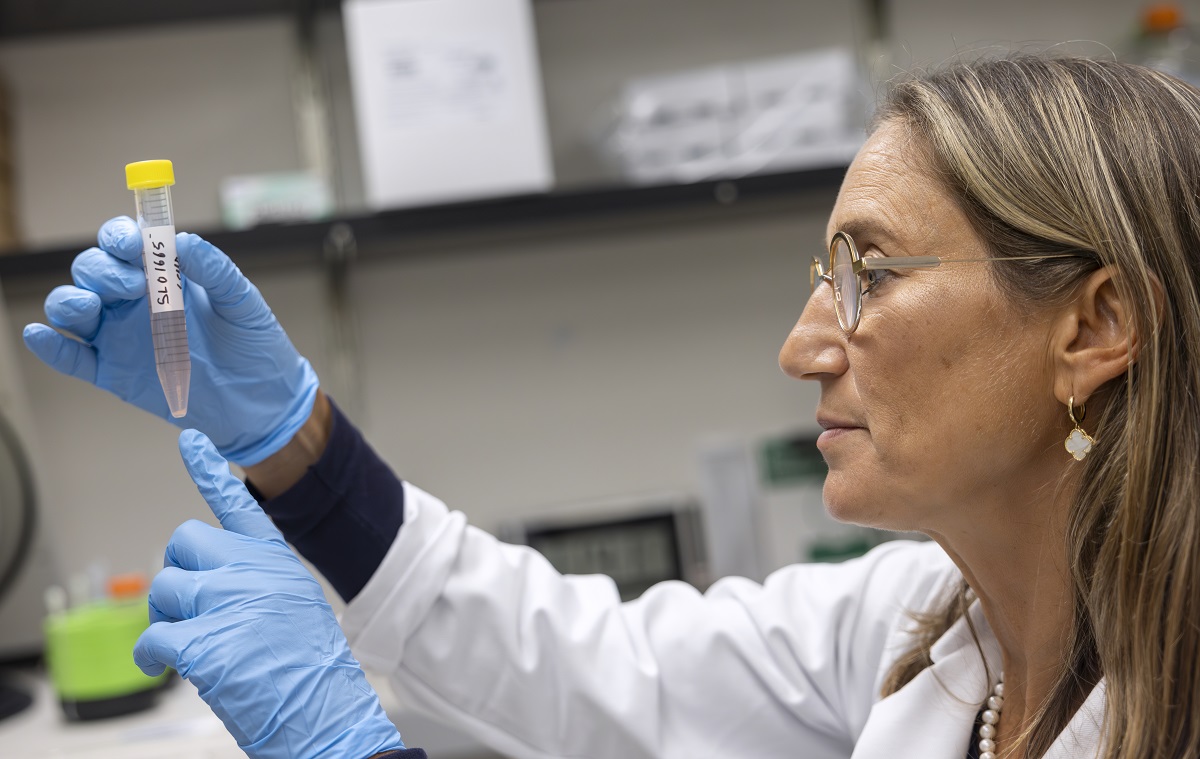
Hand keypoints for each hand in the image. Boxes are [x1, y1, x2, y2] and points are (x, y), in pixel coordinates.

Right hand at [23, 217, 317, 465]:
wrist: (263, 402)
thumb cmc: (255, 346)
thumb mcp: (243, 303)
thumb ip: (216, 270)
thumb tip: (184, 240)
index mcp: (165, 276)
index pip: (125, 244)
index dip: (119, 237)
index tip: (132, 244)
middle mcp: (136, 302)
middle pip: (93, 271)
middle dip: (101, 270)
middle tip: (133, 285)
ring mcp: (122, 337)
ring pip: (74, 310)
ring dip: (71, 301)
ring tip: (91, 307)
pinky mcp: (116, 373)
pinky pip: (74, 358)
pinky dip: (52, 347)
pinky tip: (40, 334)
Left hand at [134, 430, 405, 758]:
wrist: (326, 712)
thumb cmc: (308, 669)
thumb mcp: (295, 606)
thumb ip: (255, 580)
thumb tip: (206, 578)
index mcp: (276, 561)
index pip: (239, 504)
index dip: (209, 470)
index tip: (191, 441)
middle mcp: (252, 572)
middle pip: (184, 543)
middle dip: (179, 575)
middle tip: (193, 609)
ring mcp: (229, 603)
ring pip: (164, 589)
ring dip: (168, 619)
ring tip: (198, 645)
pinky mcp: (205, 642)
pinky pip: (154, 636)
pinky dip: (152, 656)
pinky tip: (169, 667)